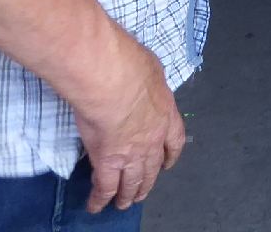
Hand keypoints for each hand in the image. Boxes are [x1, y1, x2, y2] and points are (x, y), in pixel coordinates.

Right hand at [70, 36, 185, 212]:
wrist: (111, 79)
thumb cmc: (130, 65)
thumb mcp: (151, 68)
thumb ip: (150, 80)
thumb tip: (145, 79)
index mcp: (166, 114)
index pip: (175, 141)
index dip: (171, 155)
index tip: (168, 163)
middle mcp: (152, 139)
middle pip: (153, 167)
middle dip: (148, 181)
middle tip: (143, 190)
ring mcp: (131, 154)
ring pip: (132, 182)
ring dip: (129, 194)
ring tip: (124, 203)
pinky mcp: (108, 162)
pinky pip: (105, 187)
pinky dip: (100, 199)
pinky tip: (95, 205)